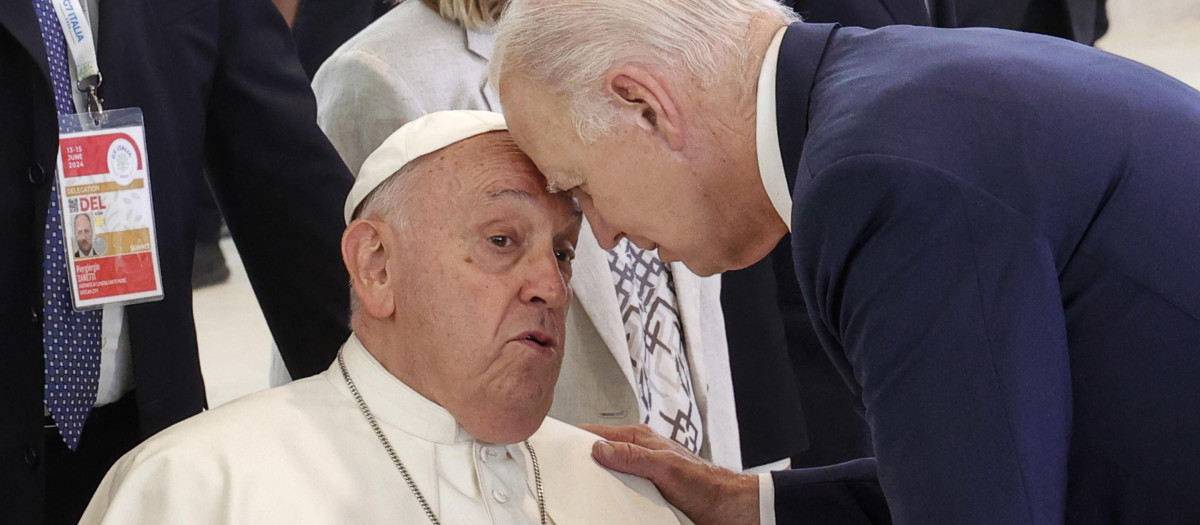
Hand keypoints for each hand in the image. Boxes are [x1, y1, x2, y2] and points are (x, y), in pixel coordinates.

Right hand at [579, 424, 760, 524]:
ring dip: (598, 484)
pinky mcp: (645, 492)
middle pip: (599, 456)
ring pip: (608, 476)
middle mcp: (638, 454)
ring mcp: (641, 474)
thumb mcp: (665, 467)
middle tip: (563, 475)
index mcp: (640, 439)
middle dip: (583, 464)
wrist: (726, 508)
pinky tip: (603, 505)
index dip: (576, 438)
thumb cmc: (704, 482)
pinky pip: (620, 493)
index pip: (598, 433)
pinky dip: (611, 498)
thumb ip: (633, 455)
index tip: (556, 447)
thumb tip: (600, 448)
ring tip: (580, 493)